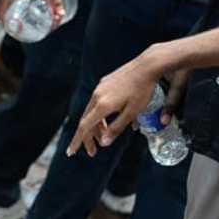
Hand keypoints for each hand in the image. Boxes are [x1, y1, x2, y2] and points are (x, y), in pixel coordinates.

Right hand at [66, 54, 187, 157]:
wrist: (147, 65)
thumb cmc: (143, 90)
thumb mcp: (132, 112)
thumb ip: (117, 128)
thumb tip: (104, 143)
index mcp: (102, 105)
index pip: (85, 127)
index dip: (78, 141)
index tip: (71, 152)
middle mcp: (97, 96)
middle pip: (87, 121)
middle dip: (88, 137)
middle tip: (92, 151)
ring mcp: (100, 88)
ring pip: (92, 111)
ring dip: (96, 126)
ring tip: (104, 135)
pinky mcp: (105, 83)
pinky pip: (97, 102)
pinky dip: (100, 114)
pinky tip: (109, 118)